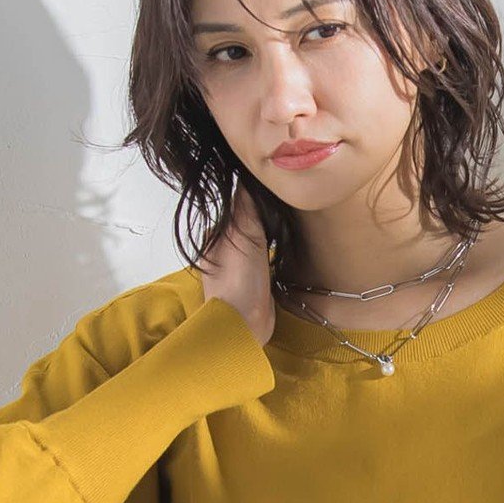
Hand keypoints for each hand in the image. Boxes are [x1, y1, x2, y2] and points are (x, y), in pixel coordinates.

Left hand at [195, 178, 276, 344]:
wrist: (244, 325)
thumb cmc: (238, 283)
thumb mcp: (242, 236)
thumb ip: (245, 207)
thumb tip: (247, 177)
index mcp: (215, 234)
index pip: (235, 203)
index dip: (254, 191)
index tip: (273, 182)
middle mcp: (224, 247)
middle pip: (247, 218)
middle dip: (263, 208)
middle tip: (285, 198)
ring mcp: (239, 264)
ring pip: (257, 235)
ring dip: (270, 227)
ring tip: (288, 216)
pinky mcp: (254, 278)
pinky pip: (265, 253)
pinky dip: (274, 245)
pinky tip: (285, 242)